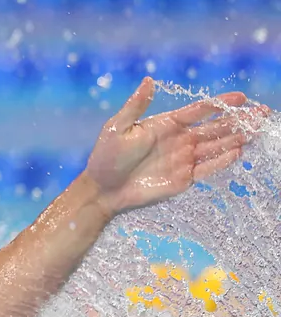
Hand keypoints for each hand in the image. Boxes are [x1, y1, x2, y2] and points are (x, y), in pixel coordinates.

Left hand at [83, 77, 266, 215]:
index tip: (241, 96)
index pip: (199, 111)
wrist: (103, 189)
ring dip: (236, 138)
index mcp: (167, 124)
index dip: (220, 103)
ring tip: (256, 130)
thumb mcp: (118, 127)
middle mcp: (180, 140)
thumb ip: (136, 105)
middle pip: (215, 127)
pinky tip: (238, 152)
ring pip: (216, 146)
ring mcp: (183, 159)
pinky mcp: (183, 178)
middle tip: (260, 112)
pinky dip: (222, 161)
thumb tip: (148, 80)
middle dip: (238, 120)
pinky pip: (208, 168)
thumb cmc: (107, 157)